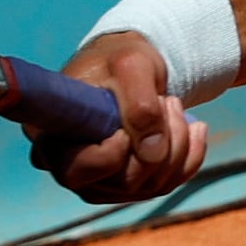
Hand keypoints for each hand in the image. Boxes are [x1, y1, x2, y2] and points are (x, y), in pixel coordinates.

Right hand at [37, 30, 206, 202]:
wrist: (131, 68)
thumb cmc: (119, 60)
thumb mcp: (131, 66)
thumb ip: (140, 105)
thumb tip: (152, 154)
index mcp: (51, 138)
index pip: (77, 170)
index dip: (110, 155)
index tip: (126, 128)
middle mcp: (71, 168)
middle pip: (123, 181)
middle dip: (159, 143)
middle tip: (166, 101)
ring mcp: (101, 182)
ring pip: (152, 185)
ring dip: (178, 143)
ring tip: (173, 105)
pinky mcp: (130, 185)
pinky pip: (169, 184)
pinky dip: (190, 155)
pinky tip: (194, 127)